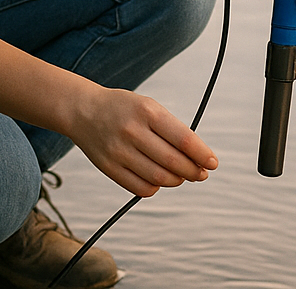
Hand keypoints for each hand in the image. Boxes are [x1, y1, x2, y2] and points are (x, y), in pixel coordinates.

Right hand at [65, 85, 217, 196]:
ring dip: (176, 180)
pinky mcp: (108, 168)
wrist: (83, 110)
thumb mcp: (149, 106)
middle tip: (200, 173)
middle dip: (193, 171)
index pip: (183, 140)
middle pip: (173, 162)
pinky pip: (140, 188)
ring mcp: (118, 151)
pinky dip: (156, 188)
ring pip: (159, 179)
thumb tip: (198, 159)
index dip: (202, 155)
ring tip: (180, 175)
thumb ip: (173, 130)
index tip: (213, 163)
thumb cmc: (124, 109)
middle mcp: (131, 131)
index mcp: (146, 112)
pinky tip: (158, 179)